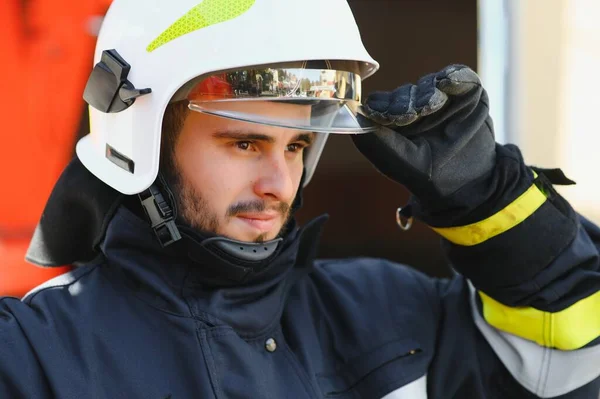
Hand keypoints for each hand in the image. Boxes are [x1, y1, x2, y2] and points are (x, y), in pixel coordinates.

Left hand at [352, 65, 495, 209]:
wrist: (468, 182)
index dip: (383, 107)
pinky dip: (454, 76)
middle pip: (406, 93)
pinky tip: (447, 82)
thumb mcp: (396, 160)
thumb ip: (374, 140)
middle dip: (406, 102)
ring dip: (428, 94)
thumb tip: (353, 114)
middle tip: (410, 116)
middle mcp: (415, 105)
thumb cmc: (426, 173)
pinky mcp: (467, 91)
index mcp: (393, 119)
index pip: (383, 103)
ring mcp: (441, 96)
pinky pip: (460, 75)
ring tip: (430, 108)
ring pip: (430, 84)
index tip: (382, 114)